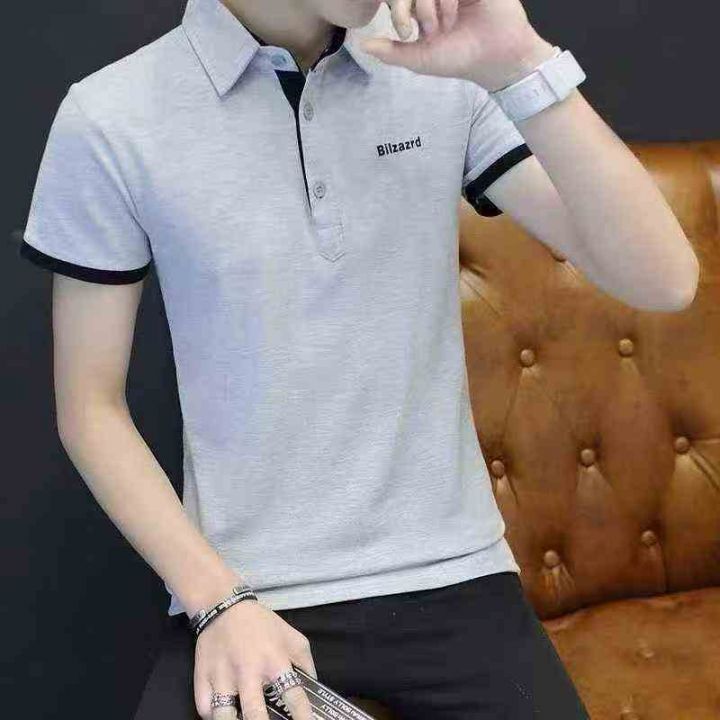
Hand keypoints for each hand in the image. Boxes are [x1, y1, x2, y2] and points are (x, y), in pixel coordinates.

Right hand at [193, 599, 317, 719]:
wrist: (224, 606)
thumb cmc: (262, 625)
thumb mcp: (292, 637)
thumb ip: (305, 664)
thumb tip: (312, 690)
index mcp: (275, 660)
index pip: (293, 696)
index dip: (303, 717)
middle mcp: (248, 671)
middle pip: (255, 713)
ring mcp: (222, 676)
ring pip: (224, 717)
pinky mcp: (202, 678)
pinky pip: (205, 709)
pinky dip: (213, 716)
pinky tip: (225, 715)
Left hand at [359, 0, 556, 90]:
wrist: (492, 58)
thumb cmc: (458, 59)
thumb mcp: (419, 59)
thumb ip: (390, 52)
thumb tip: (361, 45)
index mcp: (424, 8)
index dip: (398, 11)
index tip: (406, 34)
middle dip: (417, 9)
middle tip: (429, 31)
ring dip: (432, 6)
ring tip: (446, 26)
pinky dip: (448, 0)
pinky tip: (456, 15)